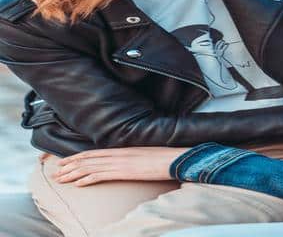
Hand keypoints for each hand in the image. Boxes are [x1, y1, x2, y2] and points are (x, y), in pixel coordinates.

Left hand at [53, 146, 189, 186]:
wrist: (176, 159)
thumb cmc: (164, 157)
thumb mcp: (145, 154)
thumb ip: (131, 157)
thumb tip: (124, 162)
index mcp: (123, 148)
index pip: (94, 152)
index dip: (77, 156)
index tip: (64, 161)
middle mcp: (118, 153)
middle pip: (88, 159)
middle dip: (69, 166)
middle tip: (56, 172)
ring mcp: (120, 162)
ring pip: (90, 167)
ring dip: (73, 173)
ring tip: (60, 179)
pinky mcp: (124, 172)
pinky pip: (101, 175)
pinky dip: (87, 179)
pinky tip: (77, 184)